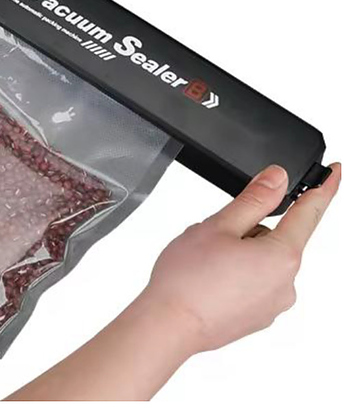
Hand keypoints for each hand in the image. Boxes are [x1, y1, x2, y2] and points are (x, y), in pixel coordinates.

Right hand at [7, 162, 340, 400]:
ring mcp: (269, 304)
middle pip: (275, 237)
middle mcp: (282, 282)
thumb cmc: (180, 281)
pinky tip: (200, 276)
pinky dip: (231, 272)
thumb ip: (251, 199)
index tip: (334, 167)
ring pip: (259, 260)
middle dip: (248, 227)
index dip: (322, 185)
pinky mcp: (253, 316)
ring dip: (236, 251)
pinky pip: (249, 282)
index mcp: (278, 254)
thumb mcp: (214, 226)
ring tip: (197, 256)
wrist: (162, 328)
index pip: (311, 210)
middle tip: (209, 230)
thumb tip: (275, 176)